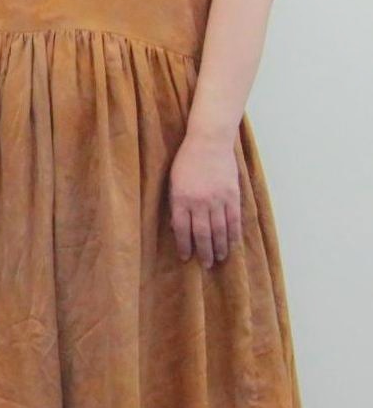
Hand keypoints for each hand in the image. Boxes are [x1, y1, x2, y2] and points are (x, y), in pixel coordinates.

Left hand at [169, 132, 241, 268]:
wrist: (208, 142)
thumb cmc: (186, 160)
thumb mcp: (173, 180)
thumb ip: (176, 203)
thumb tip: (177, 227)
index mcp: (180, 197)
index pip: (182, 228)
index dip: (184, 245)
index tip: (186, 257)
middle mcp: (199, 201)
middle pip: (202, 233)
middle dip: (203, 252)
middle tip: (206, 265)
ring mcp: (217, 199)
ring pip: (219, 230)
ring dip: (220, 247)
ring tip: (219, 259)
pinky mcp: (232, 195)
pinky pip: (234, 220)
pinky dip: (233, 234)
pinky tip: (233, 244)